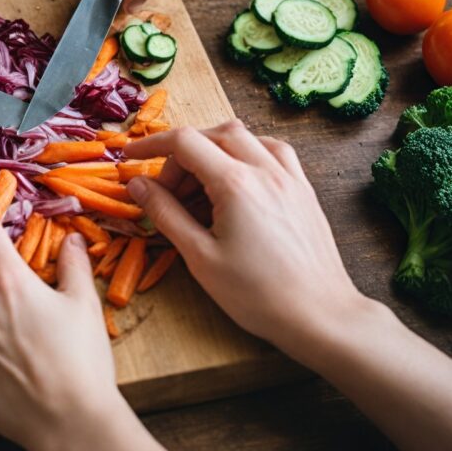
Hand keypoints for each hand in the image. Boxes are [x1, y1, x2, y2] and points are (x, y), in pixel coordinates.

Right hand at [124, 120, 364, 351]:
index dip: (151, 144)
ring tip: (198, 185)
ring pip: (244, 137)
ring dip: (213, 148)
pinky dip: (246, 153)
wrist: (321, 315)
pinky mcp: (303, 189)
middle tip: (166, 191)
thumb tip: (138, 184)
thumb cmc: (258, 295)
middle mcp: (264, 170)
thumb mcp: (200, 257)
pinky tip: (237, 178)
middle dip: (180, 155)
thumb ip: (166, 214)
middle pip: (212, 135)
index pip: (184, 142)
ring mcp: (289, 177)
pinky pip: (272, 151)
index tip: (130, 156)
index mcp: (235, 184)